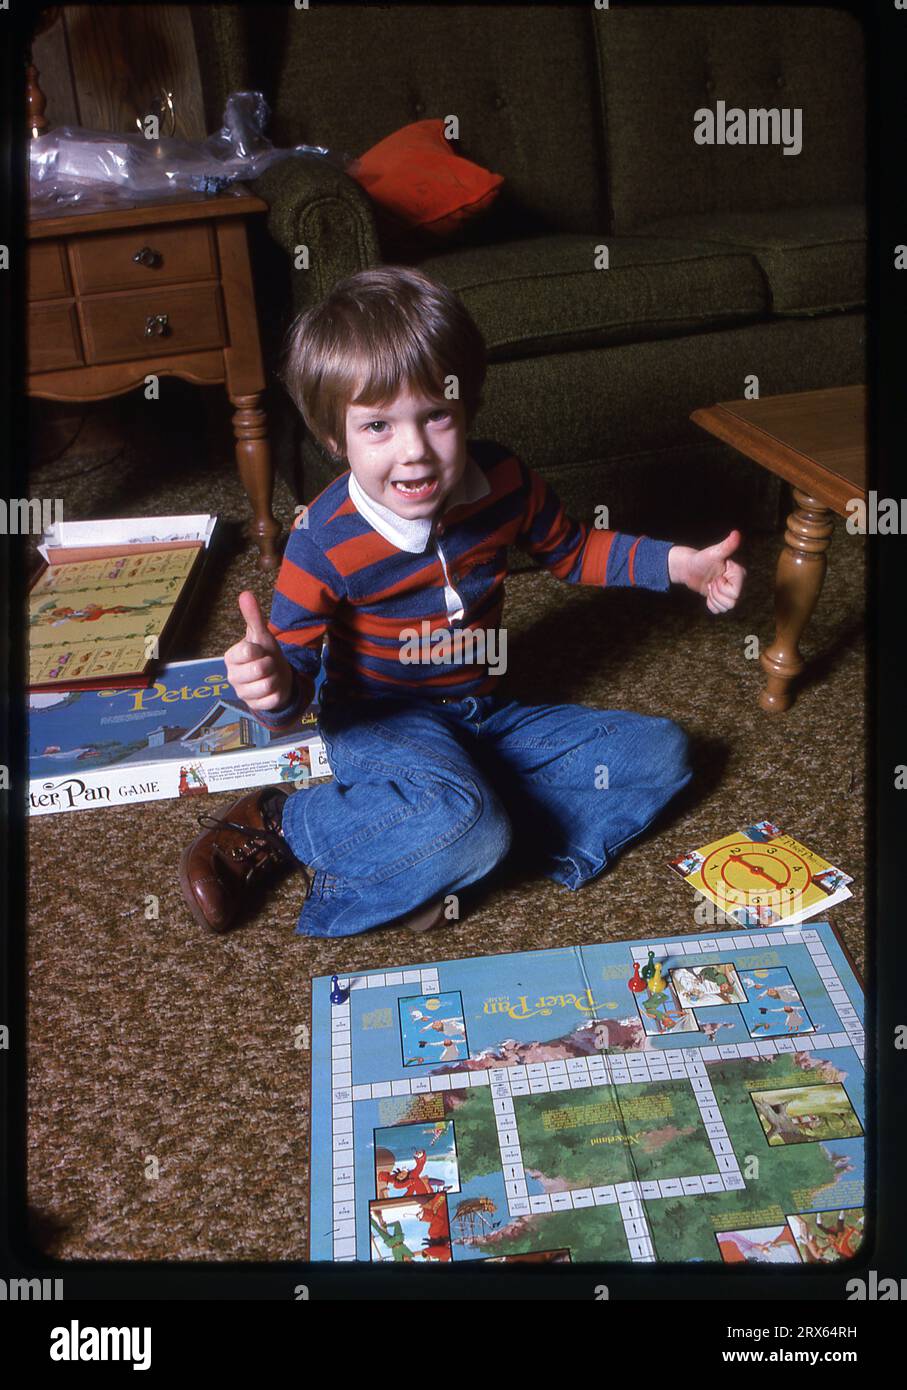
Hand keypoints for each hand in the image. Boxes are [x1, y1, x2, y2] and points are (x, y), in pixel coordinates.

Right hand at [224, 591, 293, 709]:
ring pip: (267, 685)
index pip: (249, 652)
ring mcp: (242, 693)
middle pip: (260, 669)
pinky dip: (277, 693)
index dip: (261, 650)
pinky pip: (271, 699)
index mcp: (231, 657)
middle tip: (268, 664)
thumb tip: (245, 593)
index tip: (260, 651)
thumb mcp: (261, 635)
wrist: (276, 675)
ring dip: (275, 678)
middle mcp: (232, 676)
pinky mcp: (254, 706)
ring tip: (270, 675)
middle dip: (270, 664)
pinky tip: (272, 689)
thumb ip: (253, 616)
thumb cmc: (265, 653)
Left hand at [670, 530, 745, 612]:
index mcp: (739, 573)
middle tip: (712, 583)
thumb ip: (727, 545)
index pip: (735, 593)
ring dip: (714, 599)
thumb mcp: (713, 553)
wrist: (689, 568)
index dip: (722, 588)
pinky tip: (709, 594)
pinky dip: (711, 604)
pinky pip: (719, 610)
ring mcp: (730, 591)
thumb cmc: (700, 559)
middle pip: (731, 603)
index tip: (716, 577)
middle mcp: (738, 583)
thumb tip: (736, 533)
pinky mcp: (722, 598)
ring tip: (710, 587)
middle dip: (717, 595)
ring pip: (726, 608)